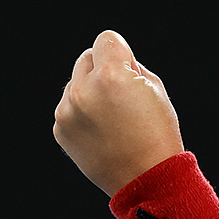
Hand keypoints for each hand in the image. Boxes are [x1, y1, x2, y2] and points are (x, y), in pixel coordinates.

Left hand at [53, 30, 184, 195]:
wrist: (147, 178)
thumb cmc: (158, 133)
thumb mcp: (155, 90)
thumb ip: (130, 67)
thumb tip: (110, 61)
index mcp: (110, 76)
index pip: (106, 39)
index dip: (122, 53)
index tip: (129, 71)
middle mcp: (83, 91)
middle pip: (87, 58)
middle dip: (103, 70)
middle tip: (123, 96)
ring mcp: (67, 112)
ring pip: (75, 83)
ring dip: (91, 92)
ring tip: (113, 119)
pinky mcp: (60, 129)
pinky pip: (69, 107)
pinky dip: (83, 114)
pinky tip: (102, 132)